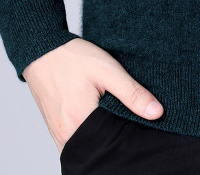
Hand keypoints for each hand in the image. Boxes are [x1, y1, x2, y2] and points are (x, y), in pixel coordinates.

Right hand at [22, 38, 164, 152]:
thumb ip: (132, 93)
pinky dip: (90, 136)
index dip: (129, 137)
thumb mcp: (108, 70)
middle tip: (129, 123)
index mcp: (79, 122)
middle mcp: (66, 136)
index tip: (140, 126)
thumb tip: (157, 113)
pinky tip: (101, 121)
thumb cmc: (73, 58)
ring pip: (87, 147)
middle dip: (116, 141)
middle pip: (99, 149)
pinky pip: (76, 143)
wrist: (42, 51)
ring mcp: (59, 135)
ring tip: (115, 121)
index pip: (112, 143)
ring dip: (102, 138)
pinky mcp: (56, 131)